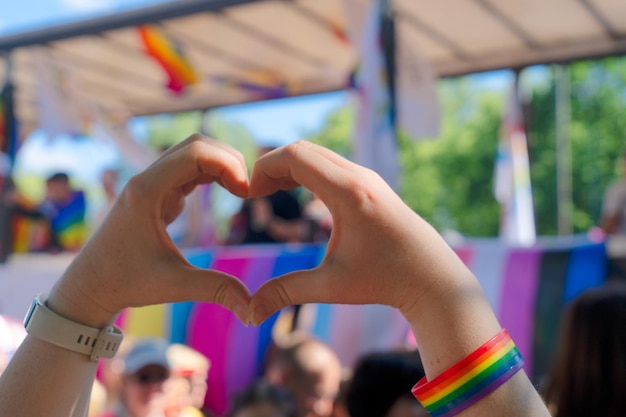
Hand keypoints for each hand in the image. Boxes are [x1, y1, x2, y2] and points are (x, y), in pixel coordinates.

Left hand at [47, 135, 251, 326]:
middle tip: (248, 189)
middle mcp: (147, 179)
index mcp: (147, 191)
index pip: (195, 153)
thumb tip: (253, 310)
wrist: (90, 285)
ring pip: (192, 153)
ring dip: (220, 164)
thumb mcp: (175, 285)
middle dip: (228, 159)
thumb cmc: (126, 282)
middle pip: (195, 145)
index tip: (246, 193)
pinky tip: (226, 191)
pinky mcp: (155, 192)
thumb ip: (217, 290)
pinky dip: (211, 173)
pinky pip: (188, 169)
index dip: (228, 164)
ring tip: (241, 190)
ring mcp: (150, 183)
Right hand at [247, 141, 472, 324]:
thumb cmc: (385, 282)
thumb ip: (286, 292)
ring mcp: (368, 177)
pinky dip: (307, 171)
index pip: (296, 156)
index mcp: (349, 193)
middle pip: (304, 149)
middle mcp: (360, 176)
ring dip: (290, 167)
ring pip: (318, 154)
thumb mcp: (332, 287)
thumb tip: (248, 313)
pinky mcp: (371, 184)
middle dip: (272, 166)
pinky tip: (299, 196)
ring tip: (270, 193)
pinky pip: (331, 164)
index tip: (250, 196)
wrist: (433, 278)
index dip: (264, 169)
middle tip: (255, 194)